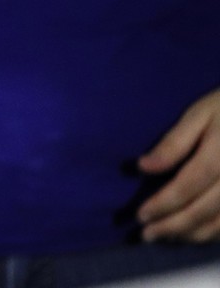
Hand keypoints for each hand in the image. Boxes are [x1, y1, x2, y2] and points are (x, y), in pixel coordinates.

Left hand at [138, 88, 219, 241]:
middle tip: (147, 235)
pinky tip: (194, 234)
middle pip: (203, 211)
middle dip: (173, 227)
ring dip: (191, 235)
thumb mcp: (200, 114)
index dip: (163, 205)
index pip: (187, 187)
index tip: (140, 216)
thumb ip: (174, 143)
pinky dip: (213, 234)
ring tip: (165, 238)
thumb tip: (143, 167)